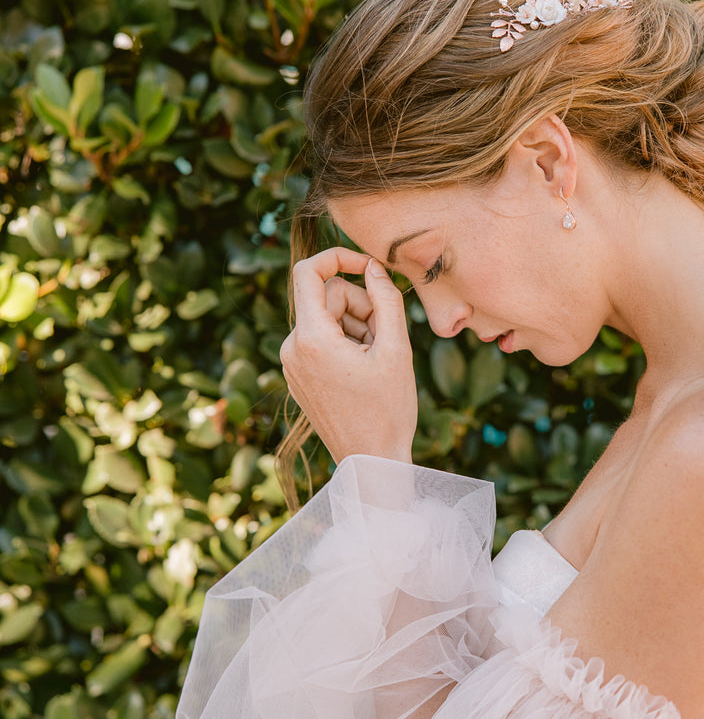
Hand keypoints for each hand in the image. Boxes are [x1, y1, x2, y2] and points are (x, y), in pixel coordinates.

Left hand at [279, 248, 416, 463]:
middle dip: (361, 306)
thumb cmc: (388, 410)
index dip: (339, 258)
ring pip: (327, 321)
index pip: (309, 272)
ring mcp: (291, 365)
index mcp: (311, 339)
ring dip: (357, 328)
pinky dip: (346, 345)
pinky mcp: (298, 377)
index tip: (368, 266)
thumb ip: (386, 300)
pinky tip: (366, 371)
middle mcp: (292, 349)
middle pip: (327, 299)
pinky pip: (321, 343)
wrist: (372, 461)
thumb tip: (374, 267)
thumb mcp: (397, 349)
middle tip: (389, 335)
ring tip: (379, 360)